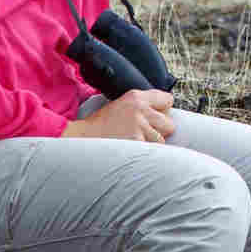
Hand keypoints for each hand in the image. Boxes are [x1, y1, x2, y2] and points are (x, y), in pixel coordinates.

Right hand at [61, 89, 175, 141]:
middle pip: (170, 123)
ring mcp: (139, 126)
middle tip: (144, 134)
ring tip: (133, 143)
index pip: (168, 100)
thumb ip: (143, 106)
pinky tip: (130, 151)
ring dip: (150, 145)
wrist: (81, 138)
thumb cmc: (101, 125)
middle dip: (160, 131)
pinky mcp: (136, 142)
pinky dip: (143, 154)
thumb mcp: (121, 105)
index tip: (156, 117)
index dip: (164, 111)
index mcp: (136, 97)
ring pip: (161, 140)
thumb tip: (165, 115)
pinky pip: (150, 152)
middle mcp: (140, 109)